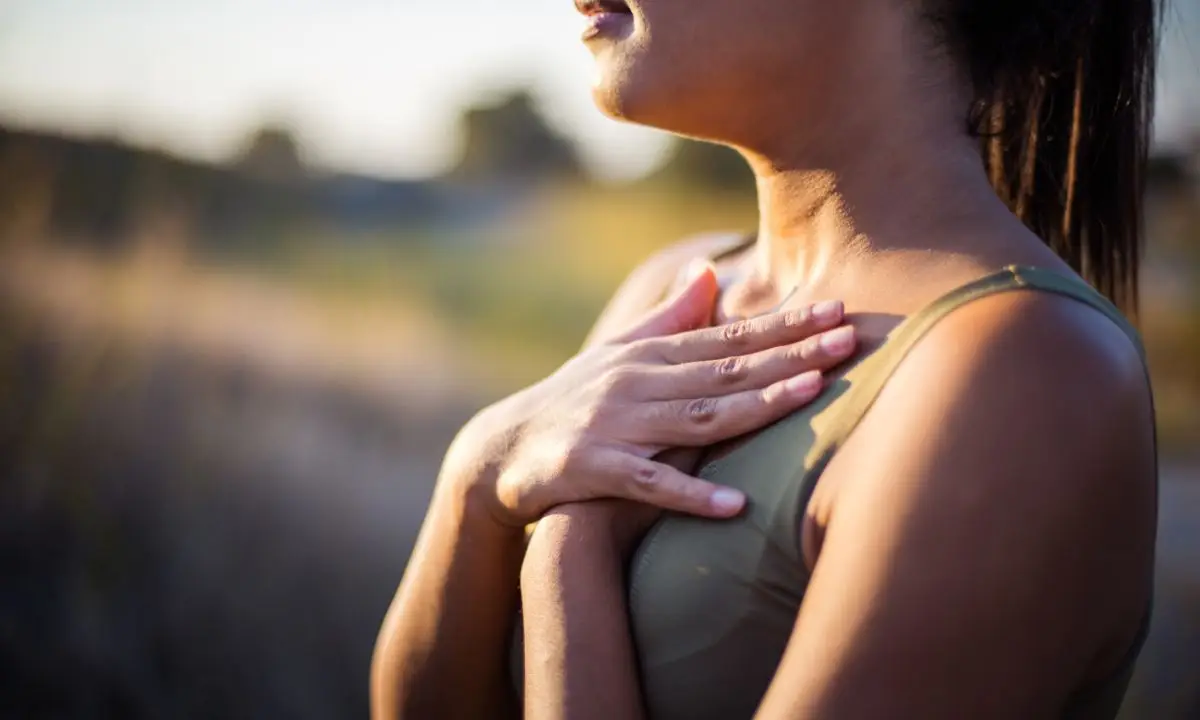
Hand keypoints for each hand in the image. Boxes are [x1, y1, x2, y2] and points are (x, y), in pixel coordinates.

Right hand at [446, 262, 856, 528]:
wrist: (502, 449)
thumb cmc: (573, 399)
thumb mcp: (619, 354)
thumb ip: (668, 318)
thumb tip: (708, 271)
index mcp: (650, 356)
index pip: (729, 338)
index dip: (785, 326)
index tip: (838, 311)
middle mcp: (637, 382)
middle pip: (725, 370)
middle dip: (791, 354)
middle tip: (849, 340)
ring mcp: (615, 424)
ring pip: (696, 416)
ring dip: (755, 406)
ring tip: (810, 395)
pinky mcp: (591, 469)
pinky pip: (648, 484)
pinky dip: (690, 494)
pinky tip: (735, 505)